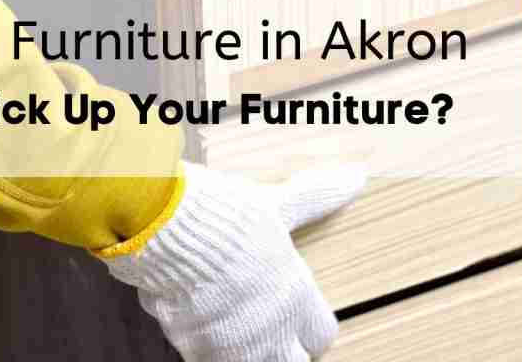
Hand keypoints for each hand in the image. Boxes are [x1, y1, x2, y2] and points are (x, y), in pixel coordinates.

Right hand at [102, 162, 365, 361]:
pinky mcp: (190, 346)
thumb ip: (317, 196)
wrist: (167, 228)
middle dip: (283, 348)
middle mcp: (269, 330)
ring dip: (239, 348)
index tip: (298, 312)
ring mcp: (229, 344)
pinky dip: (198, 340)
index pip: (323, 334)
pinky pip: (200, 354)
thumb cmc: (224, 215)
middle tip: (265, 327)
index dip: (310, 324)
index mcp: (295, 297)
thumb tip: (354, 177)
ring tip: (226, 321)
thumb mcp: (277, 204)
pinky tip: (191, 313)